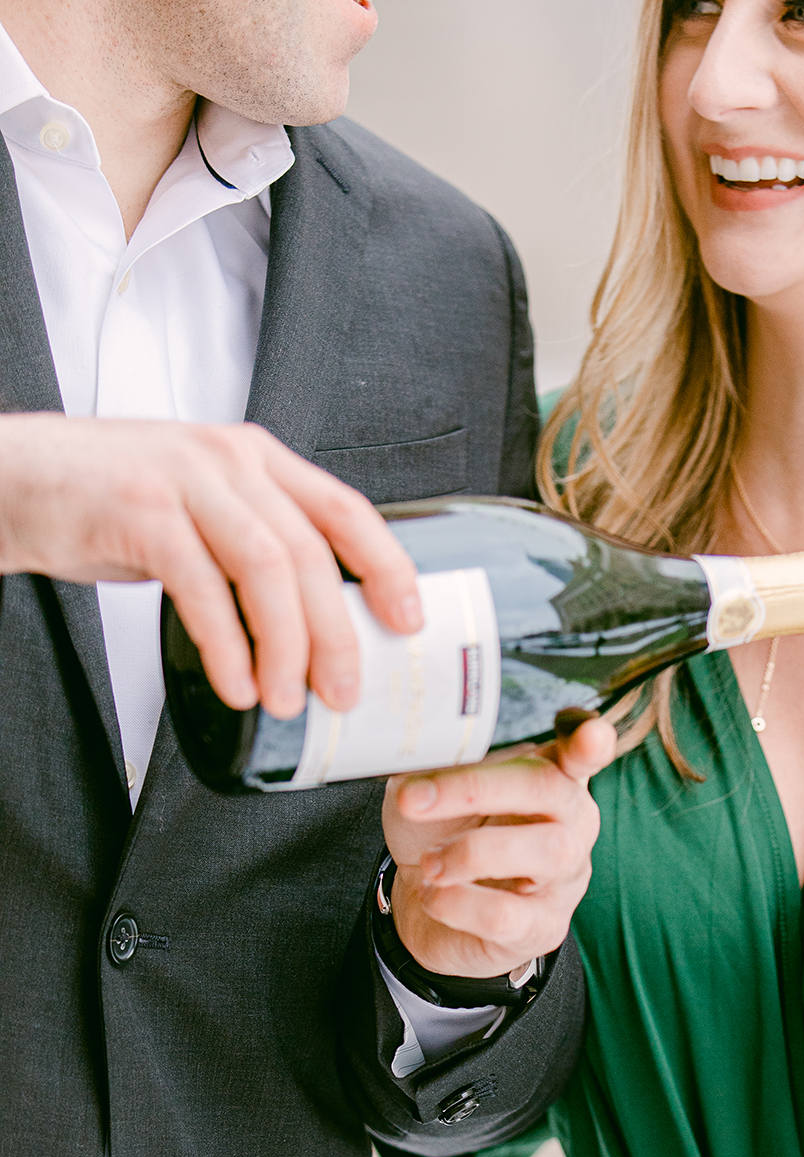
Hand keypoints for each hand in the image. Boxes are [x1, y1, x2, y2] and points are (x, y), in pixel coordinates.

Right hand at [0, 413, 420, 716]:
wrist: (16, 477)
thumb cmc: (112, 502)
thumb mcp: (201, 506)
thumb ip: (255, 542)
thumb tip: (317, 623)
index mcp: (257, 458)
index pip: (345, 509)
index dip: (387, 566)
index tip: (410, 621)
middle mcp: (229, 461)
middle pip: (311, 552)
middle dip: (337, 632)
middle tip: (344, 691)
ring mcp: (184, 480)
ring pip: (266, 567)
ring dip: (286, 645)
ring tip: (287, 699)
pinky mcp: (139, 511)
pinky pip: (200, 586)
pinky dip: (225, 644)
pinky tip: (236, 684)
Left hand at [383, 712, 617, 982]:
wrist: (424, 902)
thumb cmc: (438, 834)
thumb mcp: (425, 789)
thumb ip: (429, 764)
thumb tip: (415, 753)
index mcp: (549, 777)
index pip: (581, 753)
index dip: (590, 742)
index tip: (590, 733)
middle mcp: (571, 824)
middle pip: (551, 789)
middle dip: (476, 789)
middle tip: (413, 801)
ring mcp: (565, 879)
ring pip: (549, 852)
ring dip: (470, 853)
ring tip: (429, 864)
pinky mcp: (543, 927)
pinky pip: (507, 913)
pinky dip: (455, 902)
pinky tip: (434, 897)